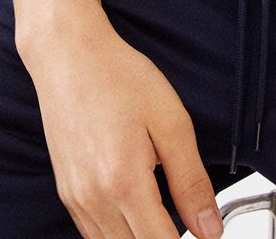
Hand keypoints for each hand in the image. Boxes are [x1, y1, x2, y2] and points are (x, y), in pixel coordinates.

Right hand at [18, 1, 224, 238]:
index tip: (202, 234)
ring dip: (140, 238)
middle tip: (184, 220)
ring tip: (162, 214)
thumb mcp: (171, 121)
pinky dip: (118, 233)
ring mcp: (75, 199)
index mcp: (123, 182)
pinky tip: (135, 210)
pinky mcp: (66, 193)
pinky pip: (94, 234)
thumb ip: (191, 181)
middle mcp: (94, 198)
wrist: (69, 55)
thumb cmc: (117, 76)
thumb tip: (209, 228)